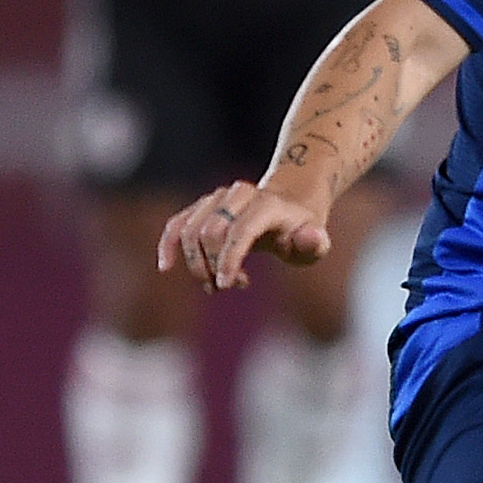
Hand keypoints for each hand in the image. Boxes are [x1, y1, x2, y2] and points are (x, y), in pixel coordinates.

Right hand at [157, 181, 331, 291]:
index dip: (229, 258)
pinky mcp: (202, 207)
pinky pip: (177, 224)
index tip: (226, 284)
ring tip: (217, 285)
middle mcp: (239, 195)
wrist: (290, 204)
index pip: (240, 230)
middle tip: (230, 286)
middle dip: (214, 266)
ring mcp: (218, 199)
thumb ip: (314, 243)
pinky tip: (167, 267)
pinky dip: (169, 245)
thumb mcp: (316, 240)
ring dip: (198, 264)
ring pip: (191, 231)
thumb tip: (310, 237)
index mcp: (267, 204)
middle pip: (211, 232)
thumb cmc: (302, 230)